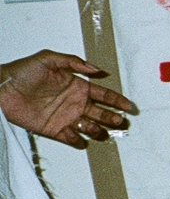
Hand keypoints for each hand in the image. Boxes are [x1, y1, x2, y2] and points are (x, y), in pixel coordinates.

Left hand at [0, 50, 134, 148]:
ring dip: (98, 130)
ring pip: (90, 127)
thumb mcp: (48, 58)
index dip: (117, 100)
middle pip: (102, 113)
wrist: (2, 89)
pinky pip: (72, 138)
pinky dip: (77, 140)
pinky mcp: (55, 130)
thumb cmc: (22, 72)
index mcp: (77, 87)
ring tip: (99, 130)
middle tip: (119, 121)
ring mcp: (66, 117)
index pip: (103, 95)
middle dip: (113, 118)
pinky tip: (77, 136)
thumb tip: (97, 70)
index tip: (128, 106)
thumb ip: (73, 62)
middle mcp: (75, 103)